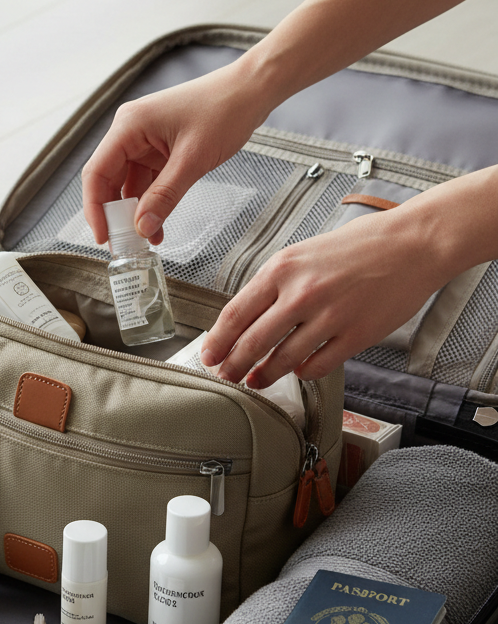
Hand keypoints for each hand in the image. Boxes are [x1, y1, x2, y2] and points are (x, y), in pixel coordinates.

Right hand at [81, 61, 271, 245]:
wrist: (251, 90)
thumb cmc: (224, 110)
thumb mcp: (193, 160)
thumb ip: (165, 196)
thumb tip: (142, 228)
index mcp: (129, 126)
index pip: (97, 172)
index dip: (95, 208)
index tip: (103, 236)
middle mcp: (130, 132)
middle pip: (108, 180)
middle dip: (114, 215)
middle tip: (122, 246)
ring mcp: (144, 141)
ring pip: (128, 184)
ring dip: (135, 212)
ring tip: (144, 240)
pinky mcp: (158, 149)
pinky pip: (147, 181)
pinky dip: (150, 203)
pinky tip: (157, 225)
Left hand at [202, 167, 497, 386]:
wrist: (414, 243)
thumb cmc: (359, 246)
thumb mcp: (303, 254)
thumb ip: (274, 284)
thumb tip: (245, 318)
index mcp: (282, 269)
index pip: (235, 314)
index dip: (217, 341)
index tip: (209, 356)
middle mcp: (301, 293)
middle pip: (253, 343)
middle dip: (233, 365)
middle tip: (226, 376)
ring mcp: (329, 316)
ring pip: (283, 359)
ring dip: (265, 374)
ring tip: (256, 380)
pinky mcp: (355, 335)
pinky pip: (317, 365)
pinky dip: (304, 371)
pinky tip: (299, 370)